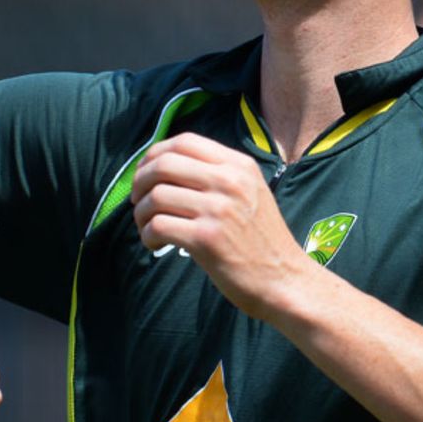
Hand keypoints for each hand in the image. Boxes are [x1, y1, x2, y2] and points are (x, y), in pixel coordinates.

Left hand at [130, 132, 310, 318]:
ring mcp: (218, 209)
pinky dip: (148, 235)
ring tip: (148, 227)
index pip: (184, 141)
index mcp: (239, 165)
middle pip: (164, 164)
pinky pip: (159, 225)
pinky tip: (155, 244)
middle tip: (138, 201)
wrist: (284, 279)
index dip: (155, 154)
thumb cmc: (262, 240)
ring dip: (142, 213)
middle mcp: (229, 181)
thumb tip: (166, 166)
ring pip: (156, 195)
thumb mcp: (251, 192)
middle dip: (140, 181)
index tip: (146, 172)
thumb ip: (218, 174)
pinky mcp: (206, 238)